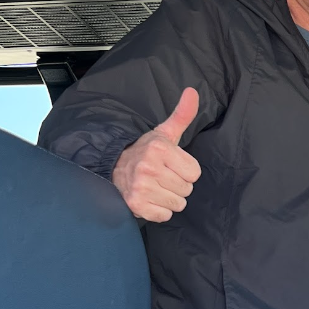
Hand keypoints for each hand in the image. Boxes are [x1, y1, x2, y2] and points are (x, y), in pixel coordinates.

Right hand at [111, 88, 201, 222]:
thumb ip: (182, 115)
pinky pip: (164, 216)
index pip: (195, 173)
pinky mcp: (136, 205)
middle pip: (187, 189)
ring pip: (178, 204)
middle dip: (177, 185)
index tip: (171, 166)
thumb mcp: (164, 133)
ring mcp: (141, 187)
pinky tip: (149, 199)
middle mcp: (149, 167)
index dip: (185, 171)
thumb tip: (193, 92)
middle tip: (161, 177)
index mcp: (160, 148)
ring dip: (169, 199)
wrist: (113, 168)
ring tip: (155, 187)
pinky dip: (159, 211)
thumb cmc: (145, 152)